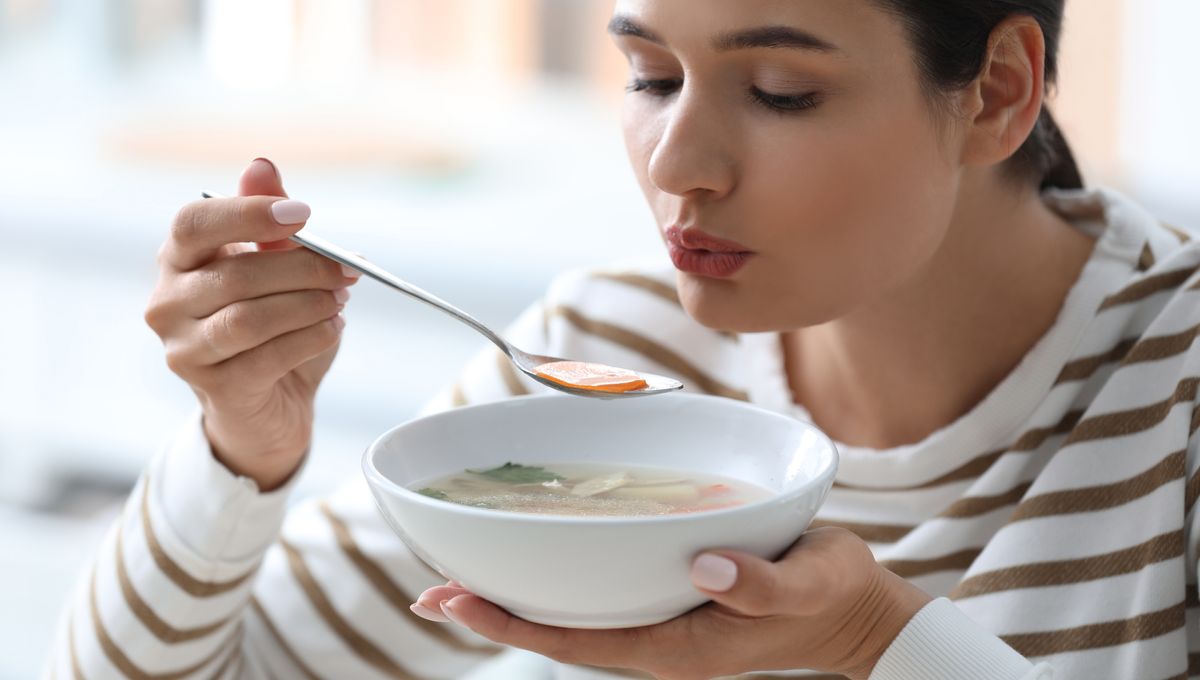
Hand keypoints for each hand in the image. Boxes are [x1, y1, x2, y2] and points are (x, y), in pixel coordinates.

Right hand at [144, 158, 360, 489]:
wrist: (271, 403)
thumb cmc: (273, 325)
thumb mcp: (276, 266)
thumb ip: (269, 218)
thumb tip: (261, 165)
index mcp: (179, 259)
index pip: (195, 223)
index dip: (248, 213)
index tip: (304, 215)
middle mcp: (167, 302)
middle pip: (236, 274)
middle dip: (304, 269)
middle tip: (347, 270)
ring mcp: (183, 348)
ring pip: (250, 318)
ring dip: (308, 306)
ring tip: (338, 301)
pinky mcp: (212, 387)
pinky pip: (267, 356)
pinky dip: (310, 337)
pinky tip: (332, 329)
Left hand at [412, 528, 930, 679]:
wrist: (853, 611)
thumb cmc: (832, 595)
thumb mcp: (809, 584)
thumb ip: (763, 585)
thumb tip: (705, 570)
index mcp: (681, 646)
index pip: (580, 641)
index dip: (514, 623)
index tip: (457, 601)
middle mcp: (659, 638)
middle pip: (561, 631)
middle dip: (497, 612)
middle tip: (432, 588)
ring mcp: (661, 620)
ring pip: (576, 613)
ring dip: (520, 595)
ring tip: (461, 575)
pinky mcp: (670, 596)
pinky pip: (602, 593)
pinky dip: (560, 578)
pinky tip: (539, 554)